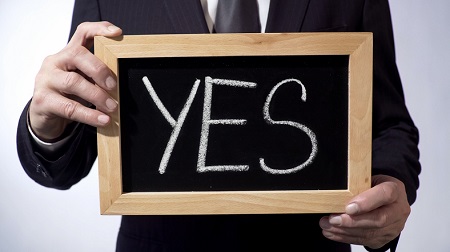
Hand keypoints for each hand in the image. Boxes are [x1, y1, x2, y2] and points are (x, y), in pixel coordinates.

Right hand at [29, 21, 121, 140]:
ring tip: (112, 107)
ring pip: (73, 82)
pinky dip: (89, 115)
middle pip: (77, 55)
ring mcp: (46, 80)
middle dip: (99, 69)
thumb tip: (122, 80)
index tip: (117, 33)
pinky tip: (103, 120)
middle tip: (114, 85)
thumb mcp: (84, 81)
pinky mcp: (42, 100)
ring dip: (97, 95)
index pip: (82, 32)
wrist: (44, 117)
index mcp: (68, 54)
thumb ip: (97, 76)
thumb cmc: (69, 95)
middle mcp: (55, 62)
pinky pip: (69, 107)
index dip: (99, 29)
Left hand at [319, 175, 410, 248]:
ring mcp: (394, 227)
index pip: (385, 195)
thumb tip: (336, 194)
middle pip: (378, 219)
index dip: (366, 202)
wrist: (387, 199)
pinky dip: (346, 237)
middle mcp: (398, 210)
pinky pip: (365, 240)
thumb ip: (357, 185)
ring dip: (345, 231)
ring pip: (370, 233)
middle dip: (352, 221)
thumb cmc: (375, 187)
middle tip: (332, 220)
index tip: (348, 207)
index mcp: (395, 190)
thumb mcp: (368, 178)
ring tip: (326, 226)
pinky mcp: (385, 238)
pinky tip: (332, 233)